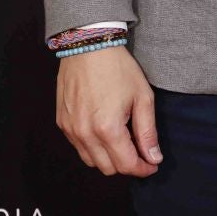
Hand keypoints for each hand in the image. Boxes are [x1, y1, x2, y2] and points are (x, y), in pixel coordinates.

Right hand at [57, 46, 160, 176]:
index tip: (153, 165)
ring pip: (91, 161)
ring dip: (109, 158)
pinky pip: (79, 147)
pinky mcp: (62, 123)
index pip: (126, 165)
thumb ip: (148, 131)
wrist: (88, 46)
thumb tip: (154, 158)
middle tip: (140, 152)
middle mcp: (85, 134)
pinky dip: (93, 148)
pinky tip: (105, 132)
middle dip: (127, 165)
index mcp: (107, 128)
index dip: (143, 169)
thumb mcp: (142, 97)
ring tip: (123, 141)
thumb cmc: (118, 68)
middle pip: (108, 168)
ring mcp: (70, 129)